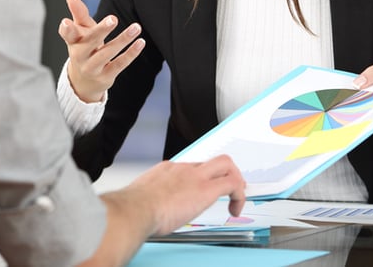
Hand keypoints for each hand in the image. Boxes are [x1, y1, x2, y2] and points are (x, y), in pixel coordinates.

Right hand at [58, 0, 144, 102]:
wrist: (83, 82)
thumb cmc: (84, 49)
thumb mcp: (81, 32)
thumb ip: (79, 14)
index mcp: (73, 42)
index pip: (67, 34)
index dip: (66, 29)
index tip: (67, 22)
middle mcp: (80, 56)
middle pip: (90, 42)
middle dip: (101, 30)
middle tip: (113, 19)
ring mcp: (92, 68)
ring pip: (107, 53)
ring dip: (123, 39)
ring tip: (136, 27)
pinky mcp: (105, 76)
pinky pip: (120, 64)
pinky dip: (131, 53)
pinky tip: (140, 42)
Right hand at [121, 156, 246, 234]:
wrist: (135, 209)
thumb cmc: (133, 209)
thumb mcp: (141, 198)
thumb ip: (149, 200)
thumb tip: (148, 212)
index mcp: (167, 170)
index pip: (191, 168)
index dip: (201, 180)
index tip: (201, 193)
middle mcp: (183, 169)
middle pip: (212, 160)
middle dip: (226, 172)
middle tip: (230, 188)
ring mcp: (195, 176)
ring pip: (226, 164)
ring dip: (235, 181)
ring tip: (236, 199)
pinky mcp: (206, 189)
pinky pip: (232, 184)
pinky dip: (239, 196)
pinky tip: (235, 210)